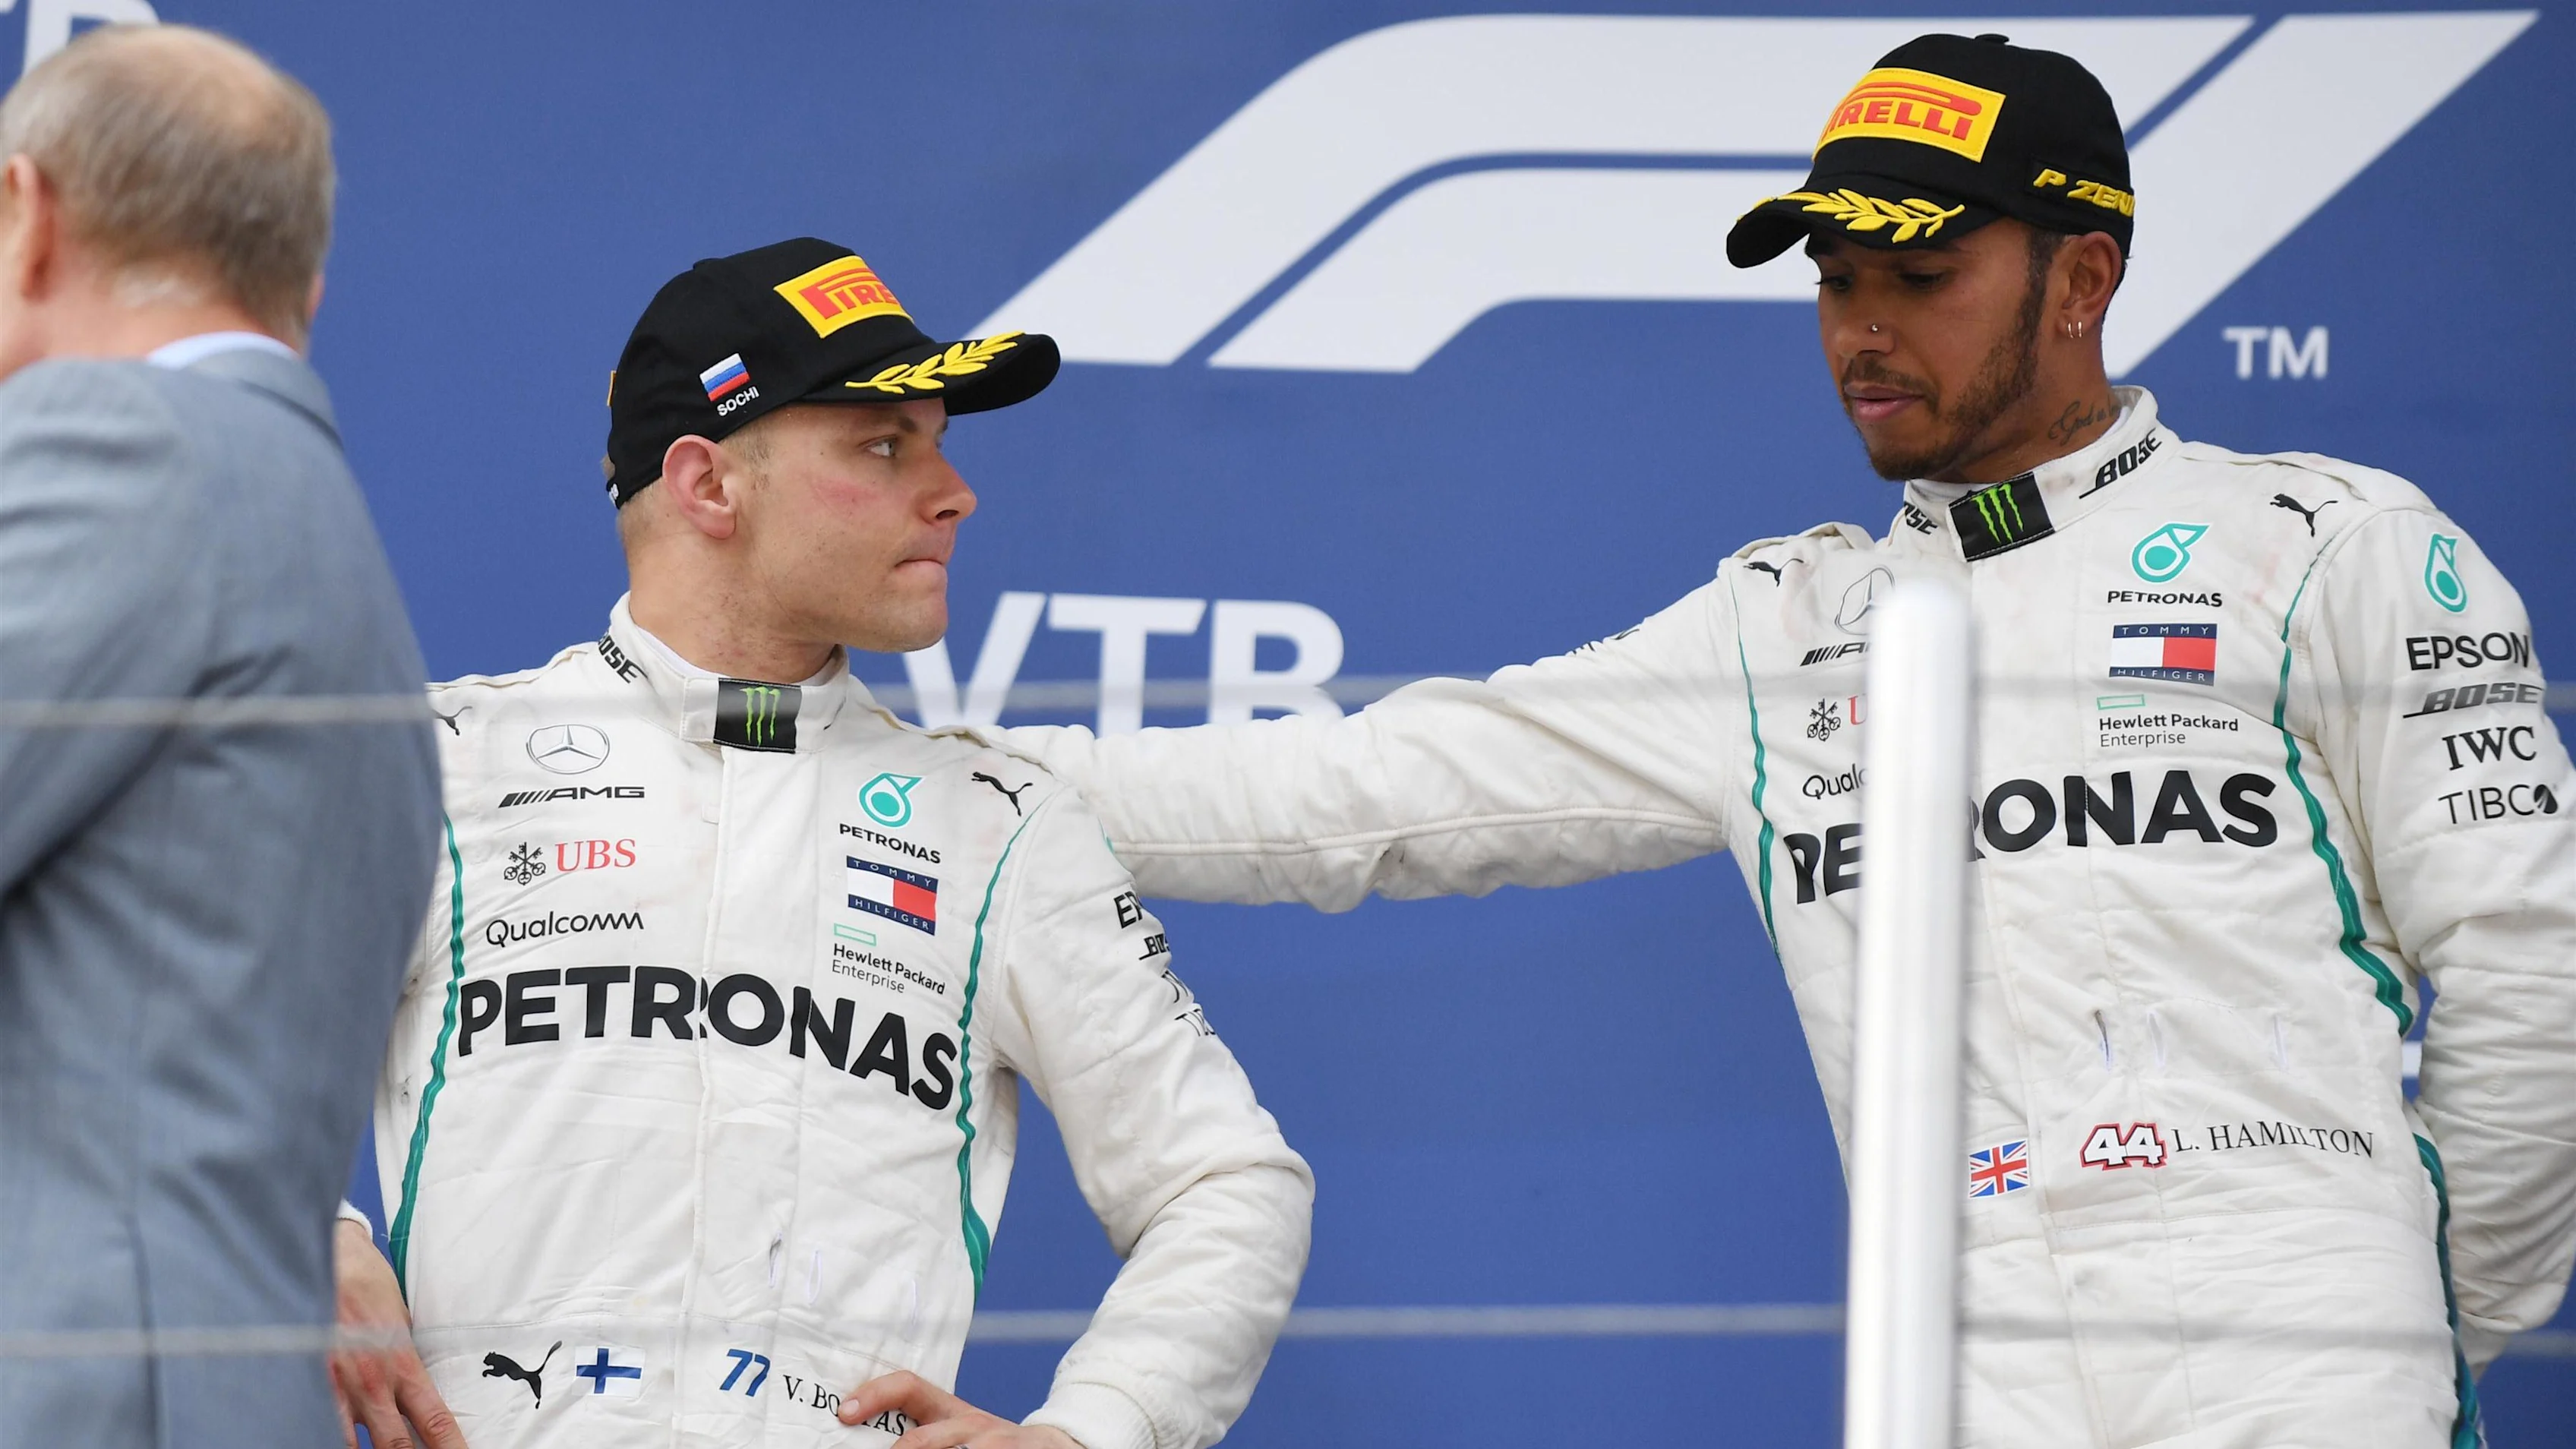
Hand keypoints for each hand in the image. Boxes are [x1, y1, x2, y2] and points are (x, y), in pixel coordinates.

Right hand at [330, 1219, 466, 1448]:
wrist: (330, 1255)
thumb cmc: (367, 1284)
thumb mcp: (399, 1322)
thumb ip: (406, 1360)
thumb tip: (417, 1388)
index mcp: (404, 1364)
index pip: (435, 1419)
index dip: (451, 1447)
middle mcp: (374, 1382)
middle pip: (396, 1445)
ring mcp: (338, 1385)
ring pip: (352, 1444)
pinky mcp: (307, 1380)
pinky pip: (316, 1422)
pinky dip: (324, 1435)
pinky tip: (328, 1439)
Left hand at [837, 1370, 1083, 1448]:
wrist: (1056, 1446)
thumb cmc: (992, 1444)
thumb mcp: (960, 1429)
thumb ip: (924, 1429)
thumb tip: (864, 1431)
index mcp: (949, 1411)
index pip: (908, 1386)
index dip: (874, 1394)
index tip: (844, 1412)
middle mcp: (969, 1425)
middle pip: (919, 1441)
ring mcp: (991, 1443)